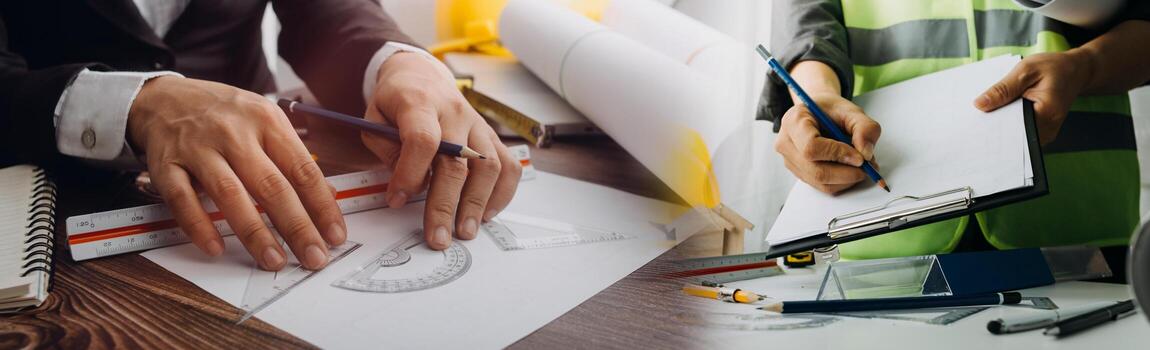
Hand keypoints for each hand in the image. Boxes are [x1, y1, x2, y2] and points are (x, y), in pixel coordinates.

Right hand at [128, 77, 345, 270]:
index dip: (322, 206)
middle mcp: (234, 133)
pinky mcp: (166, 164)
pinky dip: (199, 226)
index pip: (303, 170)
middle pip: (272, 186)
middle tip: (314, 258)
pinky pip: (183, 199)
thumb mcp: (265, 122)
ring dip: (255, 233)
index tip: (335, 236)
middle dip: (296, 227)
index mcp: (267, 122)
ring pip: (231, 194)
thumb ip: (294, 157)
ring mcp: (198, 148)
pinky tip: (216, 248)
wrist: (164, 97)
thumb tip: (328, 195)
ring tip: (274, 260)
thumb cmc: (224, 114)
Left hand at [362, 52, 520, 249]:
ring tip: (465, 231)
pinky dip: (502, 193)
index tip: (396, 201)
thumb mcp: (374, 119)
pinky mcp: (492, 137)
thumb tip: (407, 186)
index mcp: (420, 103)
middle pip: (457, 162)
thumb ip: (386, 150)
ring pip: (488, 166)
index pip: (422, 140)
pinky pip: (508, 165)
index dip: (410, 174)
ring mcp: (478, 125)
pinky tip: (486, 213)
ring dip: (477, 203)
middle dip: (446, 205)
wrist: (422, 76)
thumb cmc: (396, 102)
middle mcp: (455, 112)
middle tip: (439, 237)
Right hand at [775, 93, 881, 193]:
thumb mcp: (851, 111)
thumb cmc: (830, 111)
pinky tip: (850, 169)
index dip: (838, 154)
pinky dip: (842, 182)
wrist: (817, 114)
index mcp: (794, 121)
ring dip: (847, 179)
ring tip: (861, 166)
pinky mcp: (799, 173)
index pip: (811, 146)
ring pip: (820, 182)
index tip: (860, 157)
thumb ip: (864, 128)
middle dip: (847, 173)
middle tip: (867, 167)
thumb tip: (866, 153)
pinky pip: (822, 186)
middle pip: (816, 171)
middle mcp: (786, 143)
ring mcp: (790, 161)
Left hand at [974, 51, 1092, 143]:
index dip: (993, 127)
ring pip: (1015, 135)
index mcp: (1046, 113)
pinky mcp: (1041, 130)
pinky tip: (996, 114)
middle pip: (1014, 135)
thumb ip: (1003, 88)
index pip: (1014, 129)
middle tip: (972, 122)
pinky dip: (1007, 123)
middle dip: (994, 128)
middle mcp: (1048, 129)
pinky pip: (1020, 131)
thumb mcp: (1026, 70)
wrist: (1075, 71)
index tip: (975, 124)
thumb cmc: (1053, 67)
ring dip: (1000, 126)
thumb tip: (979, 105)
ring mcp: (1045, 132)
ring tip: (982, 116)